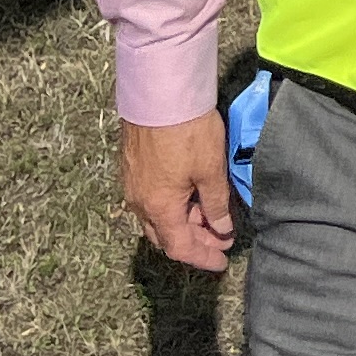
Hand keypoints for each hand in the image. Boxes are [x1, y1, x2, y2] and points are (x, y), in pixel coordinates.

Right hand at [119, 114, 235, 272]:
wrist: (159, 92)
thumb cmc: (188, 130)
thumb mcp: (211, 169)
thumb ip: (217, 204)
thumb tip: (222, 230)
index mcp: (159, 208)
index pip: (179, 247)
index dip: (202, 257)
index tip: (221, 263)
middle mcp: (140, 202)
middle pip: (165, 235)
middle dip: (194, 242)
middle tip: (220, 241)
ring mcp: (133, 184)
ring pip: (157, 217)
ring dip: (183, 222)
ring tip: (211, 217)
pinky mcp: (133, 167)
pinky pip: (151, 199)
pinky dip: (173, 205)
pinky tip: (191, 196)